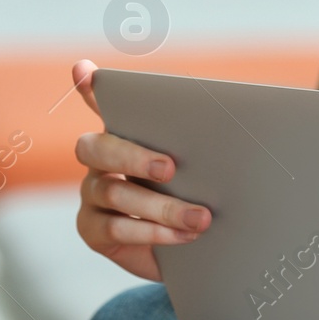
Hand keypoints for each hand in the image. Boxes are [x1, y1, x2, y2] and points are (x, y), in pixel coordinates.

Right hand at [72, 59, 210, 281]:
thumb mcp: (202, 167)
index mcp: (124, 135)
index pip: (103, 104)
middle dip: (133, 157)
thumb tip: (231, 115)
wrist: (194, 248)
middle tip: (170, 168)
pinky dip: (154, 232)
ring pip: (113, 193)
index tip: (87, 71)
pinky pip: (115, 229)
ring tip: (200, 217)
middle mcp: (99, 161)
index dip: (91, 89)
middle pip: (97, 149)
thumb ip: (201, 141)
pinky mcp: (91, 230)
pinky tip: (184, 235)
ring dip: (160, 207)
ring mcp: (91, 195)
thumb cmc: (195, 196)